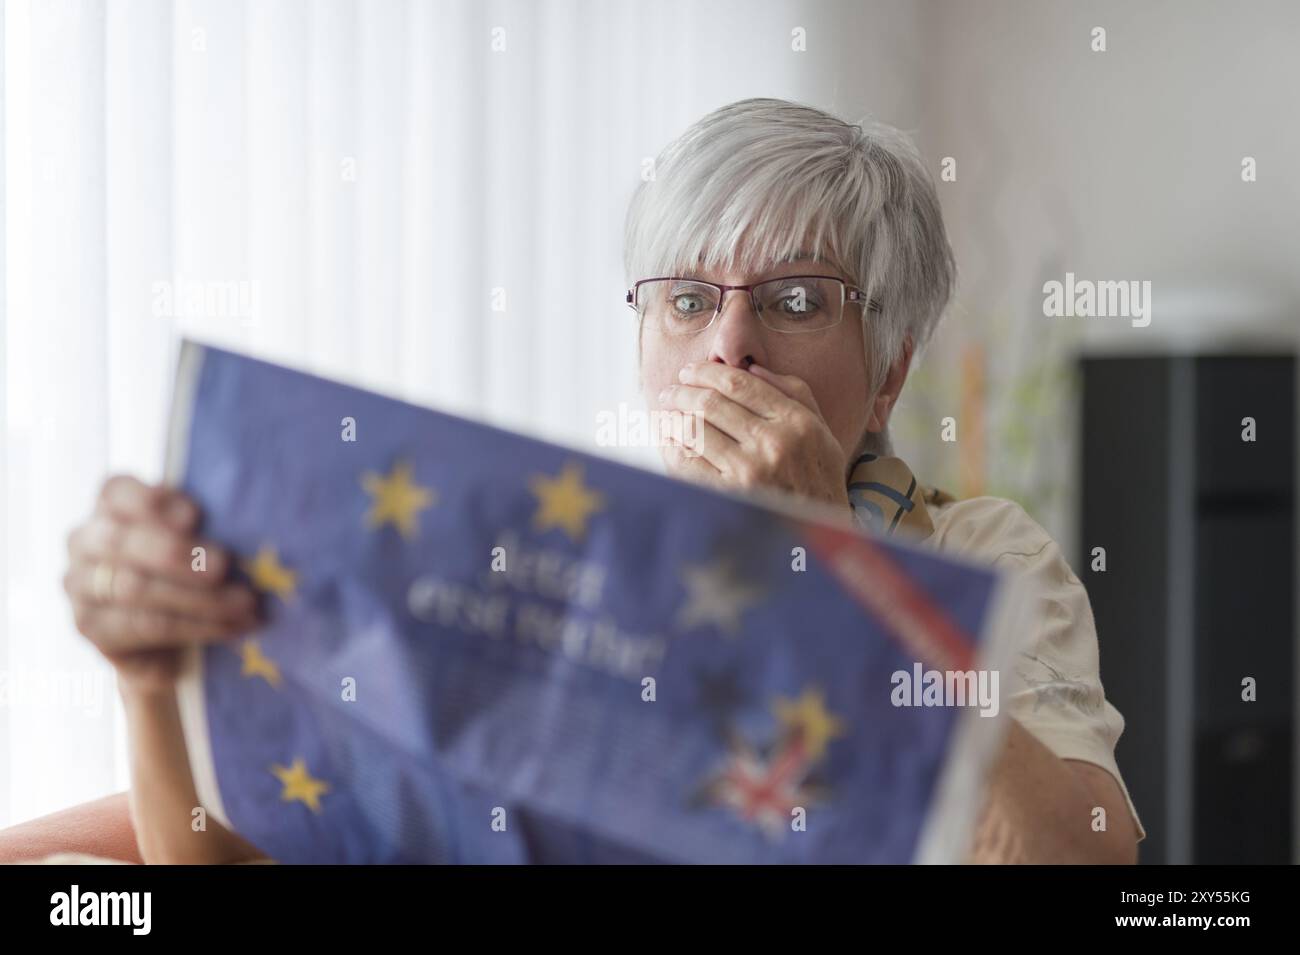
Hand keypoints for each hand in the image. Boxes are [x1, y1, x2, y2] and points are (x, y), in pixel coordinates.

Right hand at [64, 476, 260, 694]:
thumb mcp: (200, 539)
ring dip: (199, 597)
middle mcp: (85, 540)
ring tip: (246, 603)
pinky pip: (145, 626)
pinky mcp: (90, 628)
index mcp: (111, 505)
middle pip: (124, 542)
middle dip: (179, 554)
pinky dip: (196, 626)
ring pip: (135, 588)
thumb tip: (248, 521)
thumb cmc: (193, 572)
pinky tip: (232, 626)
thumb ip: (206, 525)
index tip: (194, 515)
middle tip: (225, 565)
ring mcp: (81, 585)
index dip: (153, 501)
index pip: (117, 492)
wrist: (168, 642)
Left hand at [659, 361, 850, 510]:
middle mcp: (773, 443)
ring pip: (695, 429)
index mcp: (796, 422)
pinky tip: (668, 440)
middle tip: (670, 392)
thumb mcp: (821, 431)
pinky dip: (672, 446)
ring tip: (665, 414)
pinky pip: (688, 462)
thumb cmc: (818, 479)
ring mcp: (749, 471)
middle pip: (711, 403)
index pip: (740, 384)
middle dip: (682, 392)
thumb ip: (795, 393)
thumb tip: (753, 368)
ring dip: (673, 417)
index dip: (707, 372)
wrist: (819, 532)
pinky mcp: (729, 495)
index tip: (690, 371)